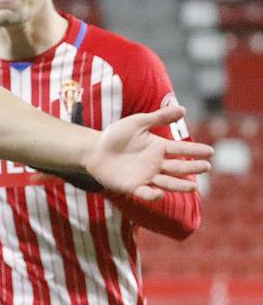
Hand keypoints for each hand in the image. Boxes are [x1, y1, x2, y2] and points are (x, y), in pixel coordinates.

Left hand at [84, 104, 212, 201]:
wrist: (94, 150)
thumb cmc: (116, 136)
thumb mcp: (137, 122)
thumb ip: (159, 117)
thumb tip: (183, 109)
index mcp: (159, 148)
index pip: (181, 149)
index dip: (195, 151)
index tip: (210, 152)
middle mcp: (156, 164)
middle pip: (178, 167)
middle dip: (192, 168)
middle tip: (206, 167)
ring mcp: (146, 176)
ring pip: (167, 182)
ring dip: (180, 185)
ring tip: (193, 186)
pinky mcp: (133, 187)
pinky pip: (145, 193)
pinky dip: (152, 195)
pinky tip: (159, 193)